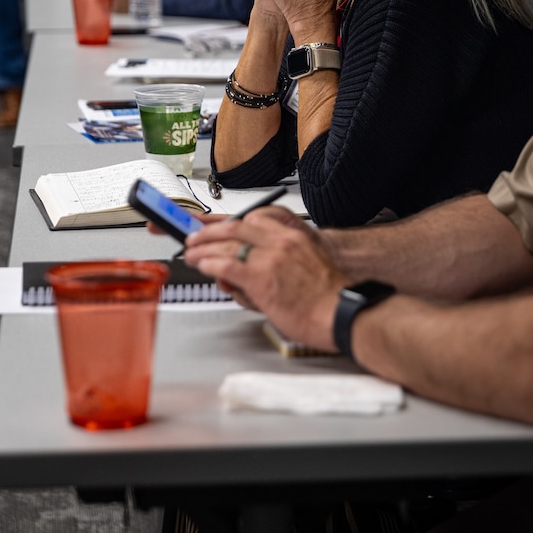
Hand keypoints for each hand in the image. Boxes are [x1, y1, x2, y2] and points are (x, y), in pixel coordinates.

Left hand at [183, 206, 345, 350]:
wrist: (340, 313)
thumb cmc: (327, 298)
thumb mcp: (303, 268)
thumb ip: (272, 265)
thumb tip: (243, 272)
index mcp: (293, 236)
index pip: (253, 219)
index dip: (230, 223)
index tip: (218, 227)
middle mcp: (281, 242)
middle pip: (235, 228)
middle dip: (210, 233)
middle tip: (196, 238)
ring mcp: (270, 259)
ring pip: (227, 245)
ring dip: (204, 248)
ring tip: (191, 253)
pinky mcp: (261, 278)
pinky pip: (227, 265)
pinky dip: (210, 264)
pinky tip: (202, 265)